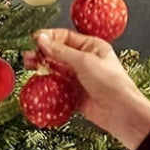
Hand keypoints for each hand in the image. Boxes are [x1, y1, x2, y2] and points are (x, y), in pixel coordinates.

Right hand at [24, 29, 149, 149]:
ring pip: (53, 67)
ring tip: (28, 65)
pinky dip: (45, 81)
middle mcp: (84, 60)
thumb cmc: (110, 83)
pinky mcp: (72, 92)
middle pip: (56, 51)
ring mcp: (77, 76)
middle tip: (28, 55)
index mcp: (91, 47)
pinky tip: (36, 78)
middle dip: (41, 52)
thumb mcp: (85, 62)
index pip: (64, 36)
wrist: (121, 114)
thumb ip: (60, 51)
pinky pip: (55, 83)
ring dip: (40, 65)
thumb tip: (40, 39)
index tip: (34, 39)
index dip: (48, 37)